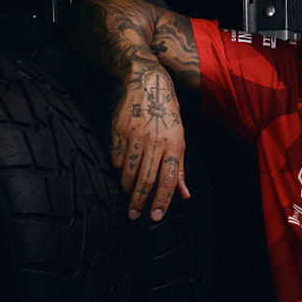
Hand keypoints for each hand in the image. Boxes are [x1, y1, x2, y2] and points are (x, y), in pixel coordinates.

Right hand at [111, 62, 191, 220]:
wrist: (148, 84)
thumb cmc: (167, 114)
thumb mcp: (180, 138)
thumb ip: (179, 169)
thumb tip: (184, 195)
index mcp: (173, 144)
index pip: (168, 179)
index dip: (162, 201)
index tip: (155, 216)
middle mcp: (154, 141)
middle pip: (146, 179)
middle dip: (140, 202)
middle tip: (135, 215)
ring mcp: (135, 135)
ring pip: (129, 171)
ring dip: (128, 188)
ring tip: (130, 195)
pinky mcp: (119, 130)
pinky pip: (117, 158)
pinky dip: (120, 168)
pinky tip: (124, 170)